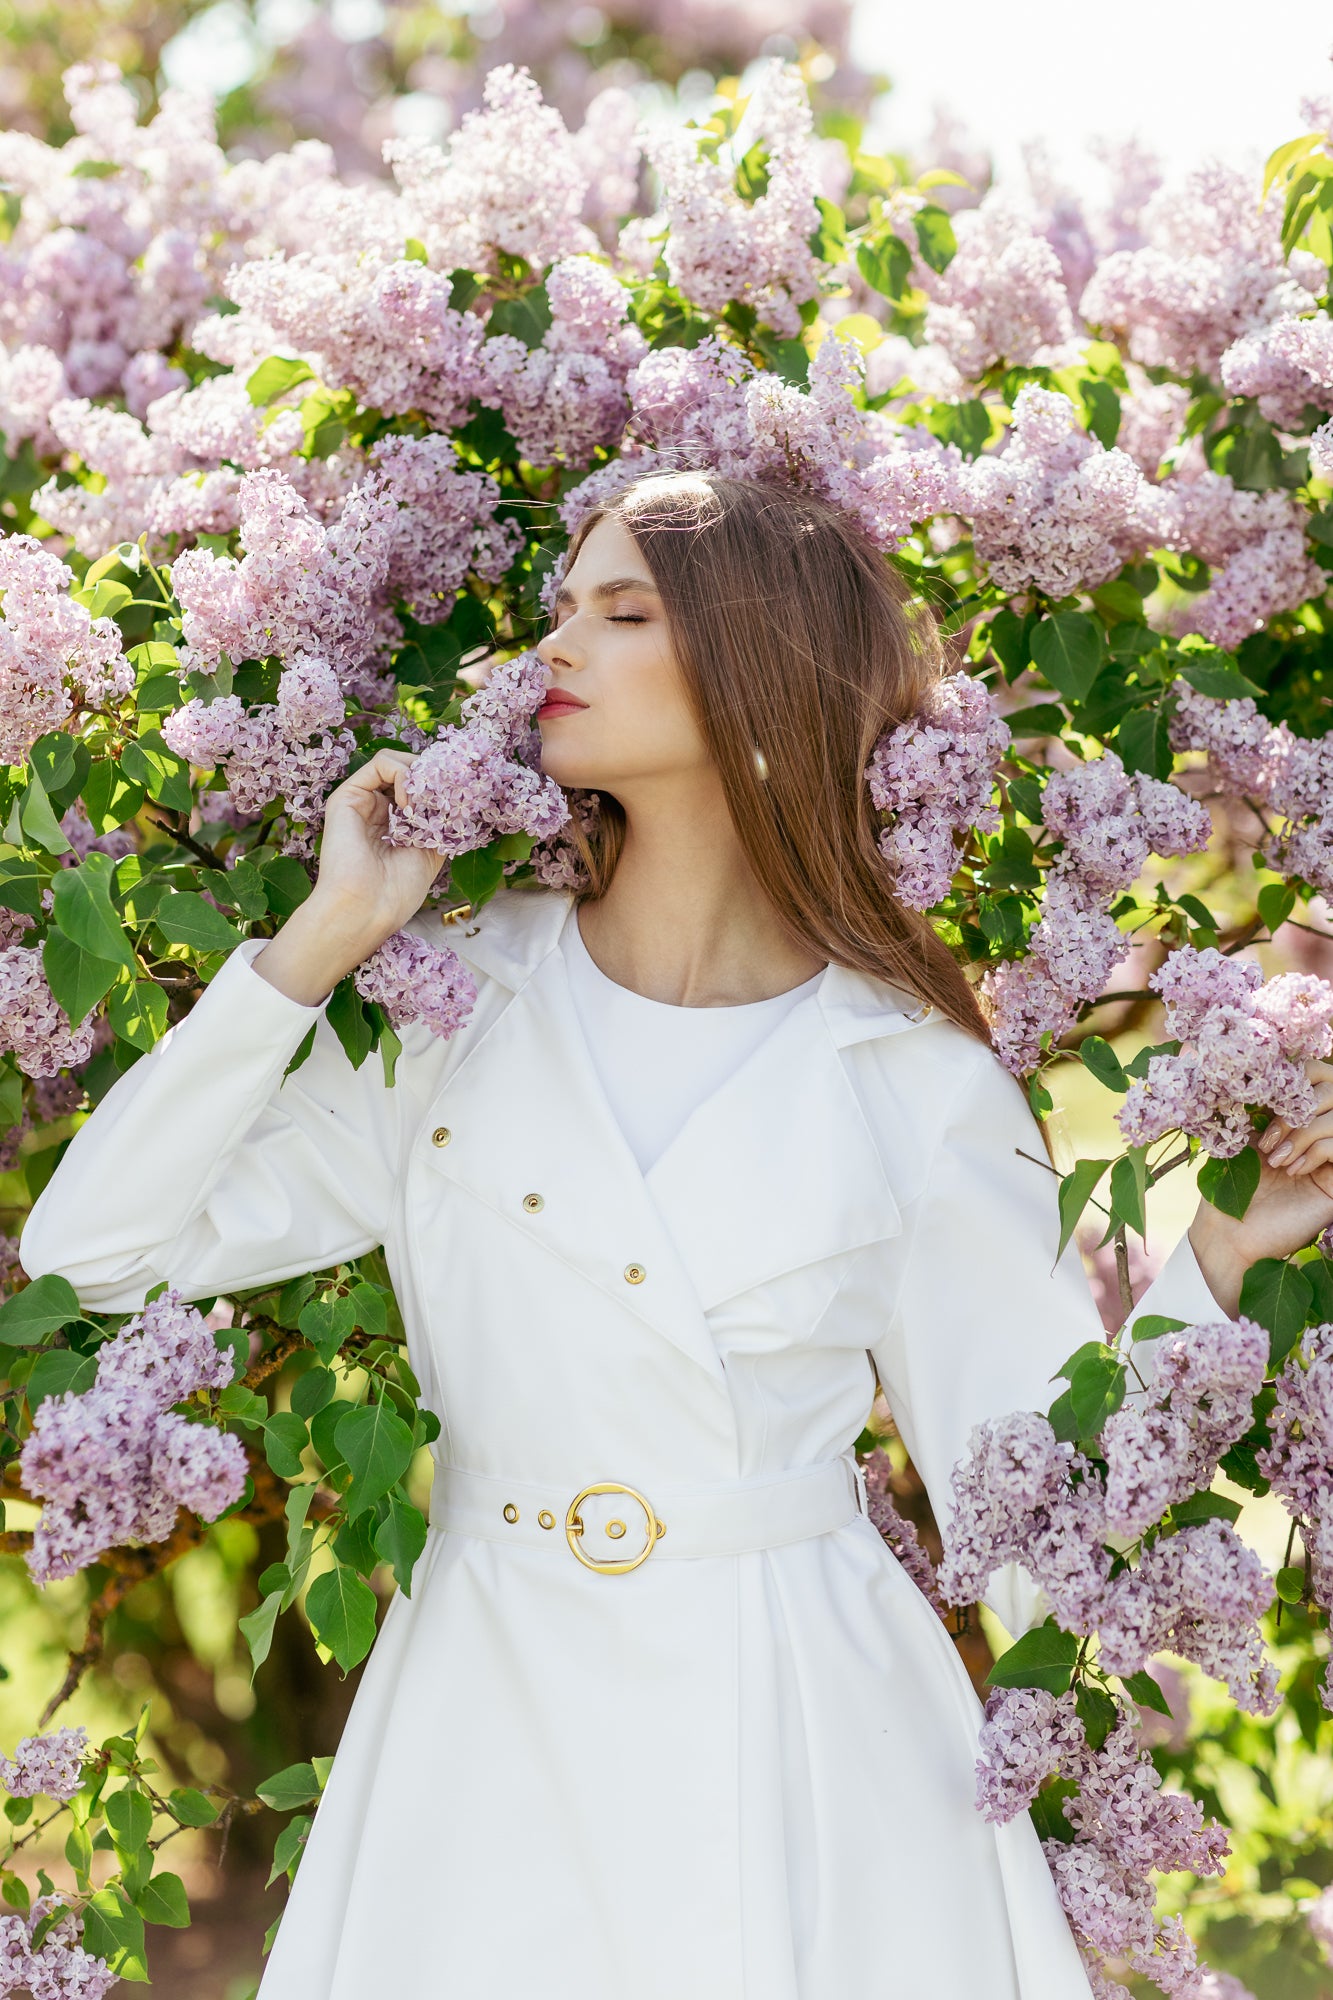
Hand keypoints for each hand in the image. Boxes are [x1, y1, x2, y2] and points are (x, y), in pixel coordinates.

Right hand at [252, 751, 450, 1006]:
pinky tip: (410, 802)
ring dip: (420, 775)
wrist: (366, 908)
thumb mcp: (432, 850)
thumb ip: (439, 820)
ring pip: (397, 761)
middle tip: (448, 793)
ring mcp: (363, 801)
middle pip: (411, 770)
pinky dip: (404, 773)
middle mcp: (378, 809)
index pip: (422, 788)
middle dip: (434, 776)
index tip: (461, 796)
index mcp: (396, 824)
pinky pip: (381, 762)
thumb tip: (455, 791)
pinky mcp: (347, 795)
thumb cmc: (397, 891)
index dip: (441, 785)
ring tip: (427, 803)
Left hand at [1187, 1060, 1332, 1315]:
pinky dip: (1317, 1151)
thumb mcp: (1235, 1135)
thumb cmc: (1227, 1188)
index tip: (1265, 1099)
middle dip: (1297, 1108)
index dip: (1296, 1075)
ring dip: (1304, 1132)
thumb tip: (1229, 1053)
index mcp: (1297, 1116)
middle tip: (1268, 1139)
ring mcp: (1332, 1158)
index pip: (1317, 1072)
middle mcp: (1320, 1133)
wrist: (1230, 1234)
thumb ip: (1244, 1098)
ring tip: (1277, 1160)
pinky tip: (1293, 1170)